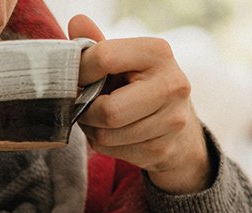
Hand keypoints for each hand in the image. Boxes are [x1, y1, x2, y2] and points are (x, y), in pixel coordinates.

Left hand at [70, 15, 213, 194]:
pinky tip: (113, 133)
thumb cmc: (139, 84)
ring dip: (92, 129)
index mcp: (158, 53)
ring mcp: (171, 120)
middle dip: (86, 111)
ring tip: (100, 118)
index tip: (76, 78)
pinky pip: (112, 151)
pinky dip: (103, 144)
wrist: (176, 121)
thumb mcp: (121, 60)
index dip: (79, 71)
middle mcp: (172, 85)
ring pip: (106, 135)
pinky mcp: (163, 149)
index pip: (104, 58)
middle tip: (84, 105)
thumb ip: (97, 44)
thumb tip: (76, 21)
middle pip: (108, 110)